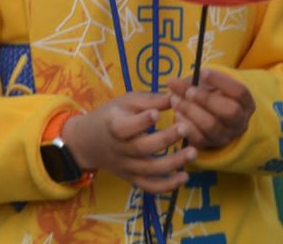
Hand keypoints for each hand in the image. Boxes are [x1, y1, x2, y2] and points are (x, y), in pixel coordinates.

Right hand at [60, 93, 195, 193]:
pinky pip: (149, 187)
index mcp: (113, 126)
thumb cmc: (112, 116)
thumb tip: (176, 96)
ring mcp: (126, 166)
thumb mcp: (125, 102)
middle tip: (185, 127)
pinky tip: (184, 177)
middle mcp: (119, 149)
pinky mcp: (132, 178)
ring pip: (149, 170)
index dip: (140, 121)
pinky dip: (167, 186)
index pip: (124, 127)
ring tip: (193, 151)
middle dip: (165, 139)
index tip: (156, 113)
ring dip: (173, 163)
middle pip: (141, 148)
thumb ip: (149, 100)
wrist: (89, 142)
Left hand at [168, 70, 255, 149]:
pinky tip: (177, 115)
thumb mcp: (204, 85)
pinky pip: (199, 139)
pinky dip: (186, 126)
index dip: (221, 82)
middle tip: (189, 91)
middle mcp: (240, 121)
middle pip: (230, 111)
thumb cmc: (208, 95)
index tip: (203, 73)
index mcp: (245, 103)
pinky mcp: (211, 145)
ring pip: (212, 126)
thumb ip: (190, 82)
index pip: (240, 92)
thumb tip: (172, 82)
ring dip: (191, 111)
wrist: (209, 117)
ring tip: (175, 100)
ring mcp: (226, 136)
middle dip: (207, 99)